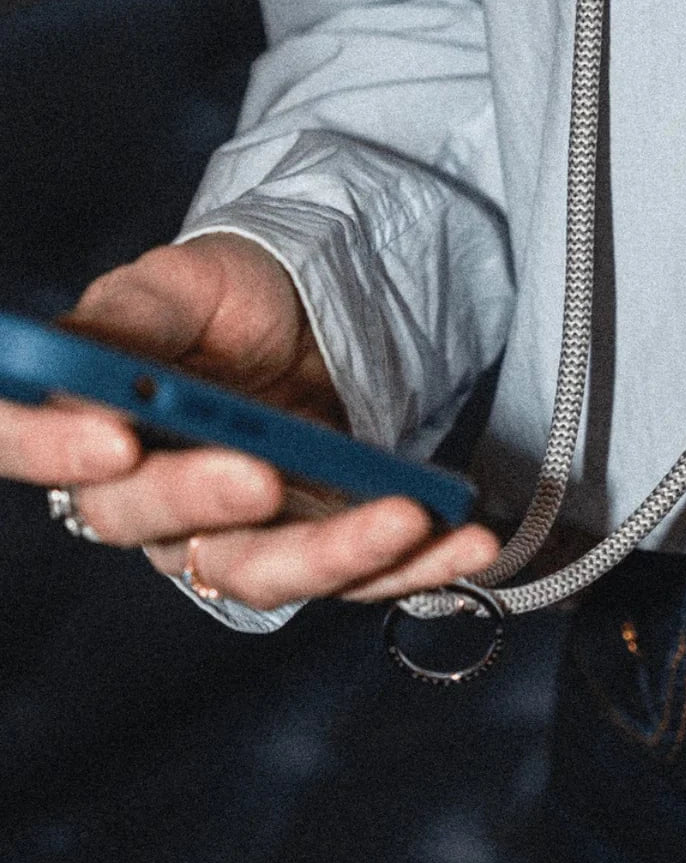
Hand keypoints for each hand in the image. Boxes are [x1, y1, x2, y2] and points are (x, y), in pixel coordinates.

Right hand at [0, 233, 498, 608]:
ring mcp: (239, 534)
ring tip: (403, 513)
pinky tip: (466, 541)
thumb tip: (80, 351)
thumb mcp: (183, 285)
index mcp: (93, 424)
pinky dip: (418, 564)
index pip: (26, 448)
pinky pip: (360, 577)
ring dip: (336, 551)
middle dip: (204, 502)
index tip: (109, 441)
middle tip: (257, 474)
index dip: (51, 454)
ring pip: (263, 572)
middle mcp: (153, 497)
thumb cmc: (230, 301)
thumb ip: (130, 315)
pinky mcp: (318, 547)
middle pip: (150, 526)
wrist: (316, 313)